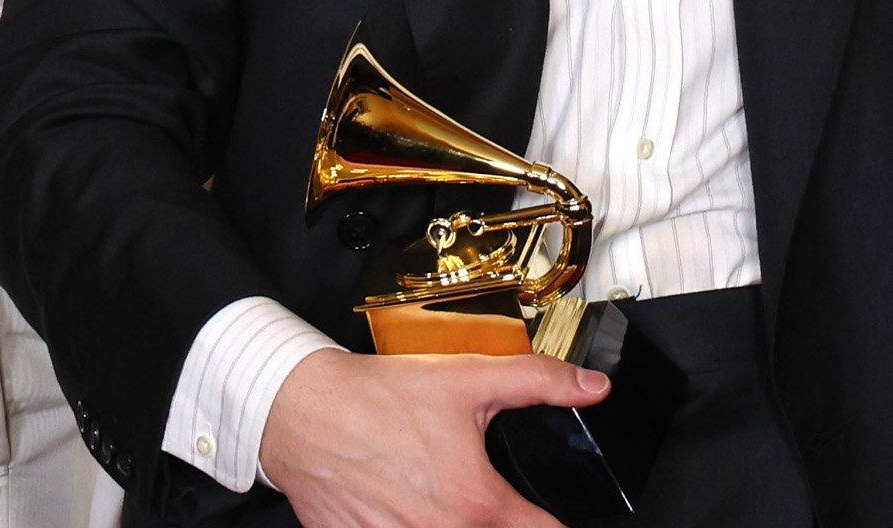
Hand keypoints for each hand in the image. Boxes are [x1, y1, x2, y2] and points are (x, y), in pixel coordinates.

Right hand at [257, 349, 610, 527]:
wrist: (301, 410)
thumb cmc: (377, 398)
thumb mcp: (466, 378)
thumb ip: (538, 381)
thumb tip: (592, 386)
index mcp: (476, 504)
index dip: (549, 521)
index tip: (541, 512)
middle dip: (492, 517)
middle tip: (470, 489)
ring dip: (447, 522)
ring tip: (430, 493)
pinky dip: (403, 526)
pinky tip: (396, 505)